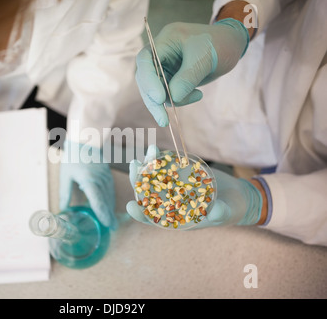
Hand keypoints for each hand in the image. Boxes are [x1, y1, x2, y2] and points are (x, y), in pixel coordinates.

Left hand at [59, 141, 116, 229]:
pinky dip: (110, 200)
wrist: (86, 139)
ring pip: (110, 196)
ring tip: (111, 221)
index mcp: (89, 181)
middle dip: (109, 215)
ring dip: (111, 209)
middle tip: (113, 228)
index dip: (102, 214)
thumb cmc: (74, 156)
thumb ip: (65, 192)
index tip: (106, 224)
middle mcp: (100, 180)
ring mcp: (106, 177)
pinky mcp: (107, 175)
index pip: (98, 201)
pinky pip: (110, 190)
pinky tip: (109, 206)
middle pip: (106, 201)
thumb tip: (63, 208)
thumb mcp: (66, 174)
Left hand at [126, 145, 262, 227]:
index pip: (152, 218)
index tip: (130, 205)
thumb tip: (213, 213)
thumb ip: (219, 213)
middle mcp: (170, 202)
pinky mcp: (182, 174)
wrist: (238, 196)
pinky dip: (162, 158)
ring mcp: (175, 187)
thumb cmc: (231, 210)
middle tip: (134, 165)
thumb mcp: (226, 213)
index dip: (140, 213)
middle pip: (148, 193)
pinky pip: (167, 167)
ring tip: (148, 150)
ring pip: (154, 178)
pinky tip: (158, 149)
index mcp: (175, 217)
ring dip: (148, 165)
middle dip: (138, 180)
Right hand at [136, 18, 248, 126]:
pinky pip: (168, 94)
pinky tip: (198, 95)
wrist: (231, 45)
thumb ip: (187, 78)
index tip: (160, 98)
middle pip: (145, 78)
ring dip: (172, 100)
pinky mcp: (171, 78)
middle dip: (153, 100)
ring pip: (155, 90)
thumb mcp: (205, 59)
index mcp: (165, 40)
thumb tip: (172, 98)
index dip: (149, 79)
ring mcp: (164, 66)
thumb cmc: (219, 44)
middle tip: (163, 120)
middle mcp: (160, 53)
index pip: (145, 59)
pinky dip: (180, 99)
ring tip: (197, 96)